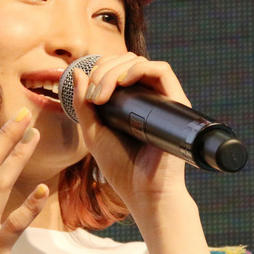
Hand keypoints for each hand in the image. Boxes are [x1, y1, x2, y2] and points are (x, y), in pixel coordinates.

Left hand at [70, 53, 192, 210]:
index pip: (115, 68)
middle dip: (103, 70)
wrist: (144, 192)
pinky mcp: (176, 103)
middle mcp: (147, 97)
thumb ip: (83, 105)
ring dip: (115, 70)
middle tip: (93, 96)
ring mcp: (162, 99)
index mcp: (129, 102)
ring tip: (102, 94)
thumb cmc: (121, 167)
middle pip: (126, 61)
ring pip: (140, 62)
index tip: (87, 91)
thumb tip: (78, 71)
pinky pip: (162, 70)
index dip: (98, 69)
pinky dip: (140, 68)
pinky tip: (123, 82)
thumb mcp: (93, 132)